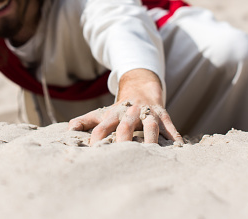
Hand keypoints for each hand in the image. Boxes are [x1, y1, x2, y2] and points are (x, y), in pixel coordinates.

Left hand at [68, 69, 183, 145]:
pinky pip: (171, 128)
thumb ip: (85, 121)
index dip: (96, 138)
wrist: (141, 89)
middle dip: (123, 139)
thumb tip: (68, 129)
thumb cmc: (118, 109)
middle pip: (125, 127)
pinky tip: (179, 150)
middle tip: (121, 157)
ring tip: (151, 155)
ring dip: (151, 140)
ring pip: (150, 127)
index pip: (101, 127)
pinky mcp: (163, 116)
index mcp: (113, 115)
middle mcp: (130, 114)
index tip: (93, 152)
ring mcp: (148, 114)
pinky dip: (175, 139)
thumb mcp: (101, 113)